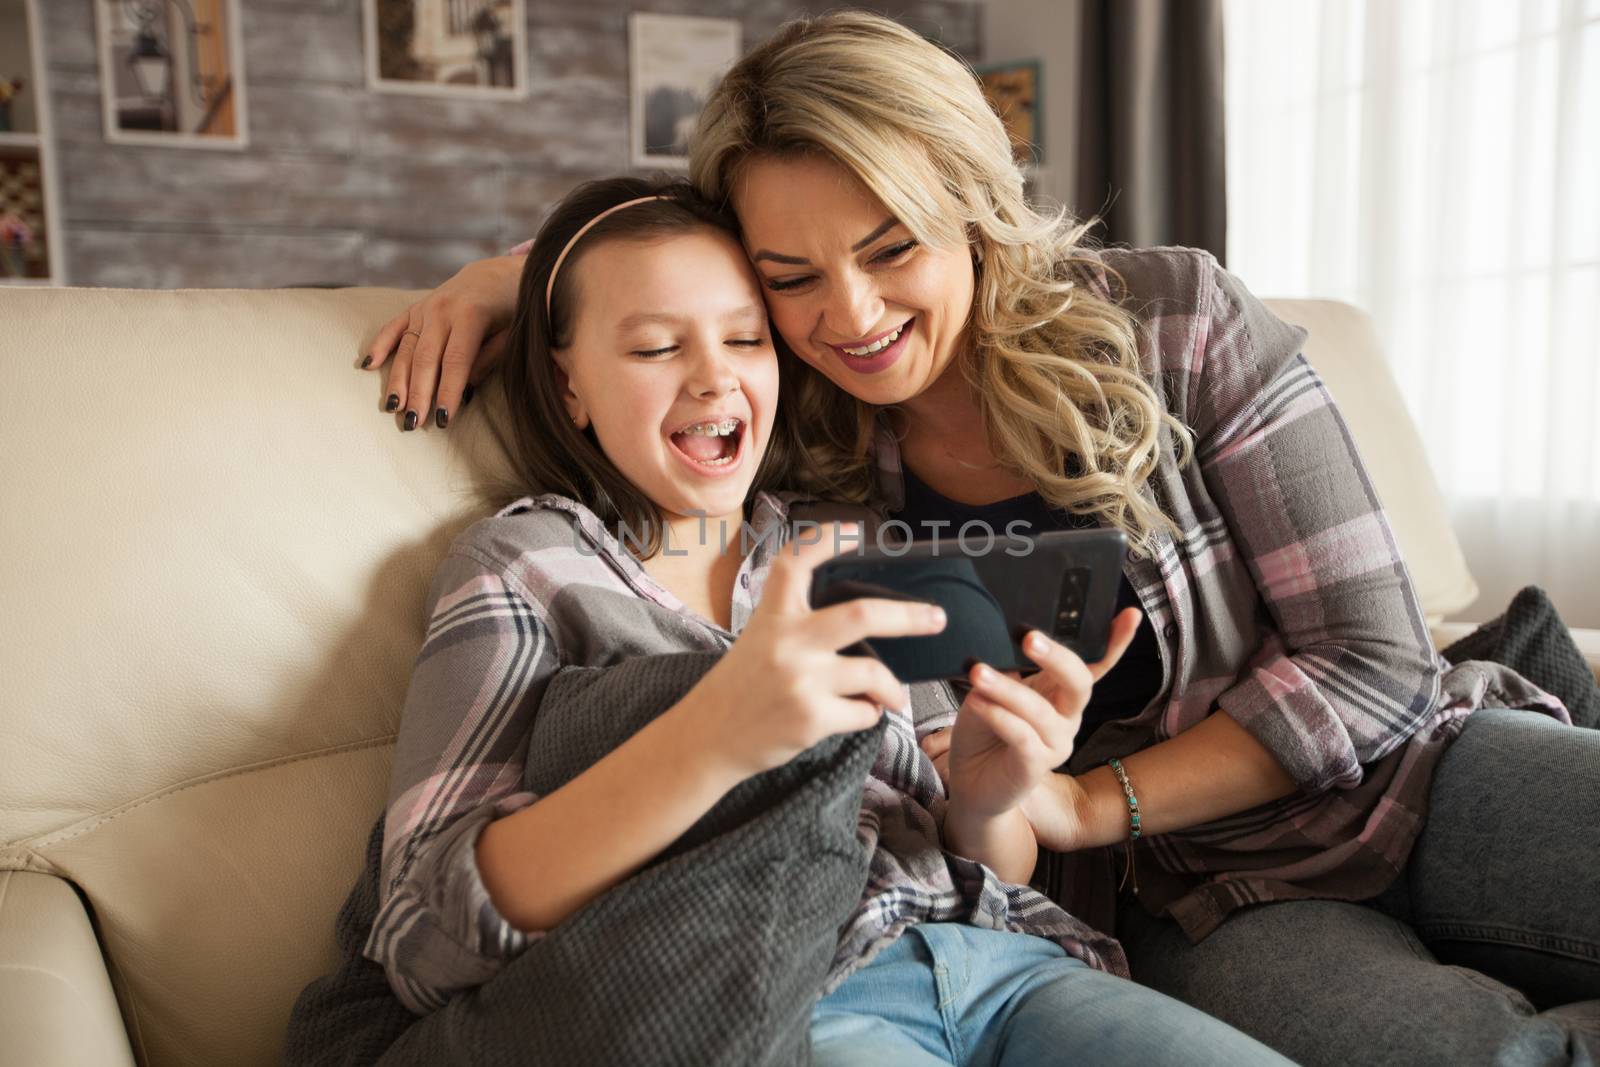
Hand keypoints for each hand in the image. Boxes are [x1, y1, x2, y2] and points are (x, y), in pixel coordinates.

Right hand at [361, 253, 524, 428]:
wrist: (497, 273)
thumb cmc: (512, 307)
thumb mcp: (512, 331)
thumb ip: (489, 357)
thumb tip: (465, 387)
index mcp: (470, 315)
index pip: (456, 362)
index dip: (448, 391)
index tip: (443, 419)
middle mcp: (442, 310)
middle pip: (426, 359)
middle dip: (418, 393)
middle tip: (413, 423)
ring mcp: (425, 307)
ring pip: (407, 348)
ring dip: (398, 380)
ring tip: (393, 408)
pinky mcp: (415, 307)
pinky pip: (393, 327)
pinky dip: (379, 345)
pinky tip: (368, 365)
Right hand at [681, 525, 947, 780]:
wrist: (708, 738)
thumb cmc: (741, 688)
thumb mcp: (759, 640)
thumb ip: (800, 626)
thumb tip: (866, 624)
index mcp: (772, 616)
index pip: (796, 562)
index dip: (826, 540)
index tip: (855, 531)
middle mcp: (787, 642)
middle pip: (861, 615)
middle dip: (909, 617)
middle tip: (936, 618)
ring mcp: (801, 679)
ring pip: (873, 672)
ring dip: (892, 688)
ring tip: (894, 696)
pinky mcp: (811, 717)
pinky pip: (864, 712)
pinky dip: (869, 714)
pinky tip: (855, 714)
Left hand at [925, 607, 1142, 821]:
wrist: (970, 780)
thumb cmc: (984, 729)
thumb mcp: (992, 688)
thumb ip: (1006, 666)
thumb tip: (1002, 633)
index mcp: (1061, 692)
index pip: (1095, 664)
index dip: (1115, 642)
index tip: (1129, 614)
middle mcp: (1067, 717)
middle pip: (1079, 683)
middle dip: (1057, 658)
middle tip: (1029, 638)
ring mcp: (1055, 743)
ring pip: (1040, 711)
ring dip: (1007, 689)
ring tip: (978, 673)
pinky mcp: (1035, 765)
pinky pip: (1022, 736)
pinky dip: (998, 715)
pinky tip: (977, 702)